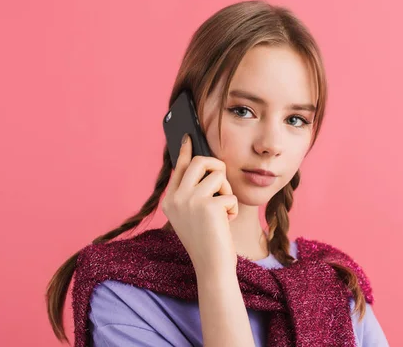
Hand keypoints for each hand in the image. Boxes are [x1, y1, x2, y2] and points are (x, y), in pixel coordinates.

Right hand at [160, 133, 238, 273]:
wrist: (211, 266)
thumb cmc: (207, 240)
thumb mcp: (192, 214)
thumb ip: (193, 192)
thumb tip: (204, 165)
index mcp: (170, 200)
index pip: (179, 167)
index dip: (185, 150)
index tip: (188, 137)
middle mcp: (176, 198)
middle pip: (200, 162)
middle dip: (216, 167)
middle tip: (221, 183)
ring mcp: (190, 201)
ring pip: (218, 176)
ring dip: (226, 192)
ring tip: (222, 211)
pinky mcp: (208, 205)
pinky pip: (229, 194)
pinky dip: (232, 207)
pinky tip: (226, 223)